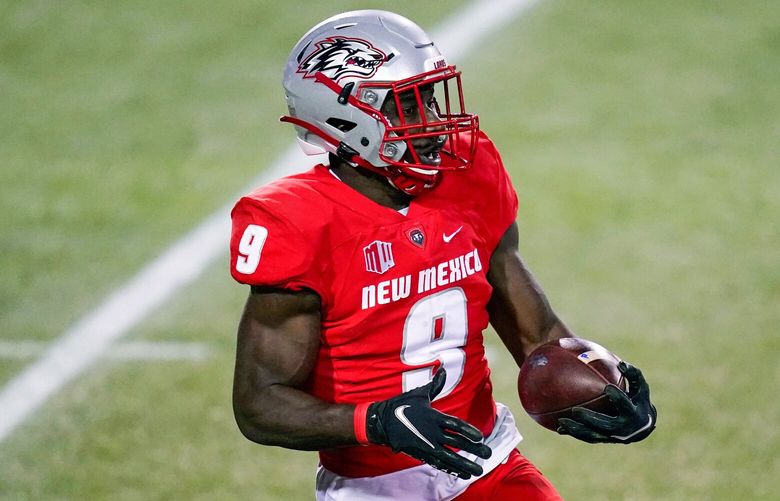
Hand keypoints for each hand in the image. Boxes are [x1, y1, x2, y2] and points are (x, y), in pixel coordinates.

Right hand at [365, 368, 491, 478]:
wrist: (381, 422)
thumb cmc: (401, 405)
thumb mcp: (419, 394)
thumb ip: (435, 385)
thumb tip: (443, 370)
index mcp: (433, 416)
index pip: (455, 425)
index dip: (469, 431)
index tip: (480, 437)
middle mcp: (431, 433)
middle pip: (456, 443)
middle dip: (474, 449)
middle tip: (488, 453)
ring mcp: (426, 445)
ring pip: (449, 457)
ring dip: (465, 464)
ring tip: (479, 470)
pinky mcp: (421, 454)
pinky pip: (439, 464)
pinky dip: (451, 469)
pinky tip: (462, 474)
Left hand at [557, 361, 656, 443]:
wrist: (642, 427)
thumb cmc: (639, 400)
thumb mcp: (641, 388)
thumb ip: (633, 374)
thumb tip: (621, 364)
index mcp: (634, 413)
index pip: (626, 406)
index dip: (618, 397)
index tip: (608, 388)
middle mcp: (624, 428)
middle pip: (605, 425)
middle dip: (590, 418)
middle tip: (575, 410)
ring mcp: (613, 436)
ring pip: (594, 435)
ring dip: (577, 429)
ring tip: (561, 421)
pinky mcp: (604, 439)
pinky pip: (588, 437)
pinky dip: (574, 434)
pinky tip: (559, 428)